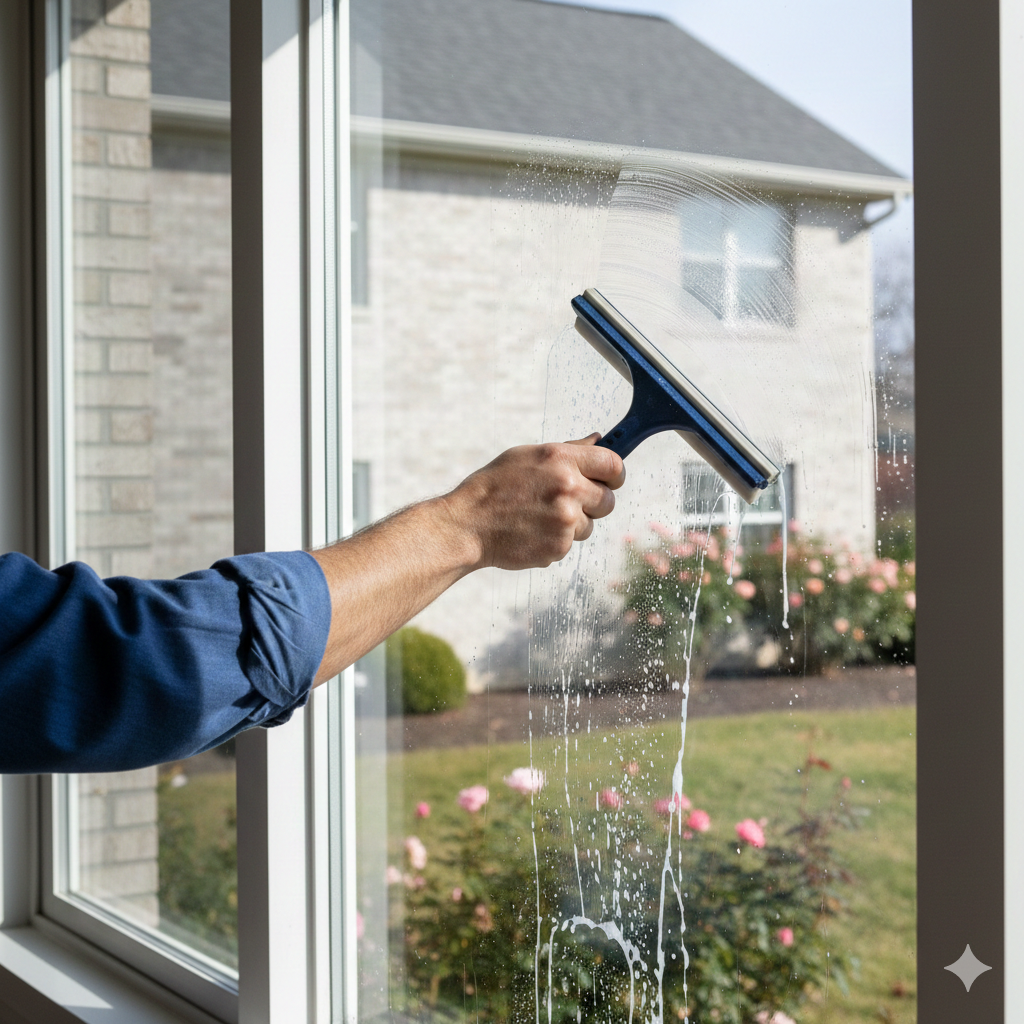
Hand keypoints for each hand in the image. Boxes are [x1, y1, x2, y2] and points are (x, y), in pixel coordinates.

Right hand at [310, 436, 624, 683]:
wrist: (467, 525)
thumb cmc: (494, 487)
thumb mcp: (527, 456)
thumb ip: (568, 450)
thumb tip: (601, 440)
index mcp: (561, 459)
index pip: (614, 465)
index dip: (614, 474)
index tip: (609, 479)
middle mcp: (567, 488)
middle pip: (608, 500)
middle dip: (593, 503)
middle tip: (568, 502)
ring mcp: (564, 520)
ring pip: (589, 525)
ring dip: (572, 524)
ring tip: (538, 517)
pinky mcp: (558, 547)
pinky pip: (570, 543)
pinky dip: (555, 541)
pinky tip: (532, 532)